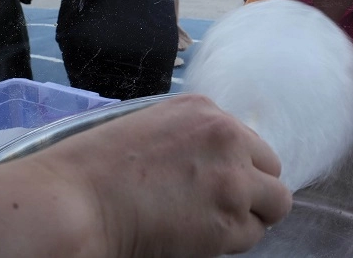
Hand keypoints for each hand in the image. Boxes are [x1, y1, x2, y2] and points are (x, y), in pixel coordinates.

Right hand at [43, 94, 291, 256]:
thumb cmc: (97, 167)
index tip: (219, 180)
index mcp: (205, 111)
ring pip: (275, 204)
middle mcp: (228, 138)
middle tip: (221, 205)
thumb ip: (194, 135)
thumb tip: (219, 160)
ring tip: (213, 223)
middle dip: (253, 189)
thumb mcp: (152, 125)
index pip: (249, 140)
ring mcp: (233, 180)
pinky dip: (231, 240)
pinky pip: (252, 235)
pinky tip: (199, 236)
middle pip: (272, 169)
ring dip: (251, 216)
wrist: (76, 203)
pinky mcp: (229, 222)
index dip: (238, 165)